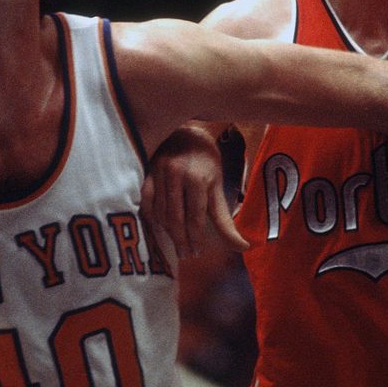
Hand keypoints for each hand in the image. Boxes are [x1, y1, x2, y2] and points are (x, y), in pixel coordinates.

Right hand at [141, 125, 248, 258]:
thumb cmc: (205, 161)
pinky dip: (151, 217)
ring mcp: (158, 172)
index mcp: (197, 178)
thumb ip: (225, 220)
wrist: (185, 131)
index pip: (194, 217)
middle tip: (185, 255)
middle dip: (180, 240)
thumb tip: (242, 247)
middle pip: (175, 218)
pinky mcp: (146, 172)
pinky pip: (145, 201)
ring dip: (166, 232)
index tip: (197, 253)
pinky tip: (158, 227)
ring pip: (159, 212)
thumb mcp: (217, 187)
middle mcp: (176, 175)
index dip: (195, 238)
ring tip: (175, 243)